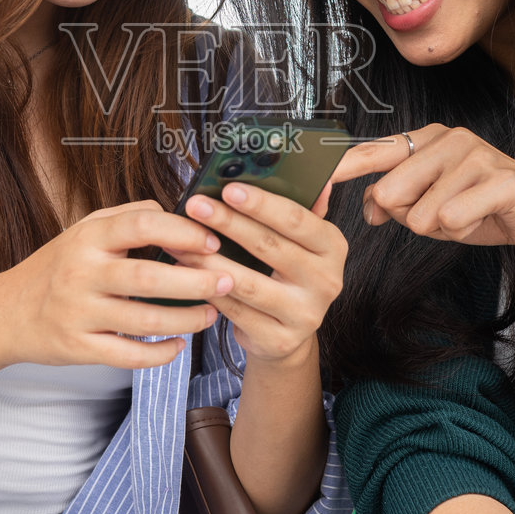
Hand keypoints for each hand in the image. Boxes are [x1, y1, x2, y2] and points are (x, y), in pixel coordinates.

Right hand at [0, 200, 227, 368]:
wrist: (5, 314)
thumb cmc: (57, 268)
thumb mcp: (83, 231)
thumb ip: (128, 218)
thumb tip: (177, 213)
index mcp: (88, 238)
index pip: (140, 225)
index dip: (182, 231)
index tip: (211, 241)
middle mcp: (82, 273)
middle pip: (148, 277)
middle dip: (195, 281)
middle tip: (228, 281)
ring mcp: (79, 313)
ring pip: (144, 320)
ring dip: (187, 319)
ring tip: (212, 315)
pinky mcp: (78, 348)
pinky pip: (128, 355)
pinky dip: (159, 354)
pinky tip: (179, 346)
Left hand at [168, 184, 345, 364]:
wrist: (288, 334)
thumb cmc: (288, 275)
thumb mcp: (301, 242)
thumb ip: (301, 208)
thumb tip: (312, 174)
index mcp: (334, 247)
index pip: (297, 219)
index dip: (261, 203)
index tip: (228, 187)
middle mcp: (327, 281)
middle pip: (270, 246)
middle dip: (228, 223)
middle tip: (196, 205)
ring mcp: (305, 314)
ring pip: (248, 282)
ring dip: (209, 259)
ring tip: (180, 241)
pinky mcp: (279, 339)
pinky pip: (235, 310)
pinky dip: (207, 289)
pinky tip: (185, 273)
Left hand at [329, 126, 514, 260]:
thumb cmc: (484, 208)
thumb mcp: (433, 207)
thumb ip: (397, 202)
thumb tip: (369, 209)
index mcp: (427, 140)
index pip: (370, 152)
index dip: (337, 171)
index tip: (309, 186)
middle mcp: (449, 139)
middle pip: (390, 193)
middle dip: (411, 219)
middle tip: (445, 215)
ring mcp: (477, 155)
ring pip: (421, 215)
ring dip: (442, 229)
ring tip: (469, 215)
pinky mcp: (503, 179)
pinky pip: (454, 219)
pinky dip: (464, 231)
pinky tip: (485, 219)